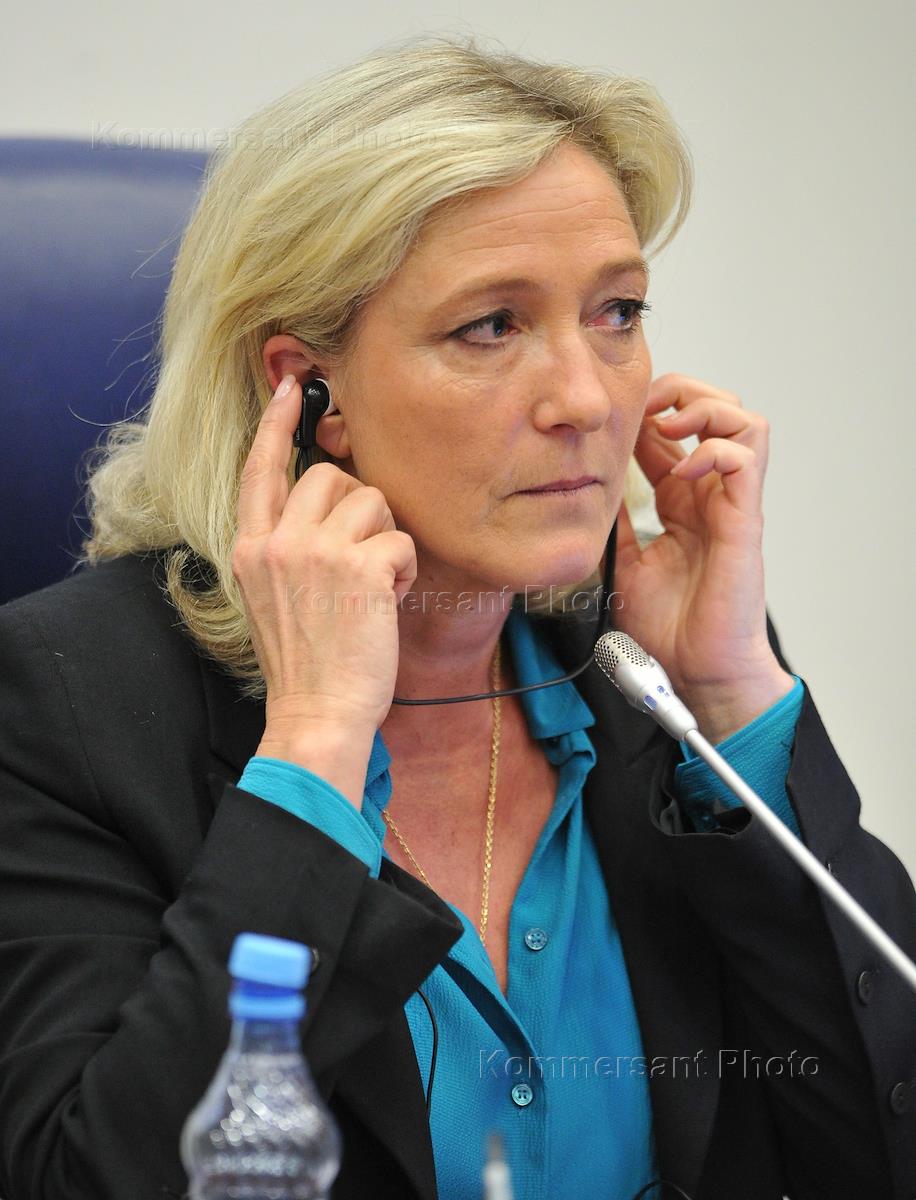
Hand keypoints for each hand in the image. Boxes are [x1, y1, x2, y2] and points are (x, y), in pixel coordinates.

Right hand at [231, 375, 417, 750]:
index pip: (260, 468)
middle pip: (329, 475)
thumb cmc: (306, 660)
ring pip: (372, 500)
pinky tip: (388, 602)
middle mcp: (276, 542)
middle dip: (358, 507)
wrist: (316, 712)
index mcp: (251, 547)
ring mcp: (315, 552)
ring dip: (385, 540)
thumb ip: (287, 546)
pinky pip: (400, 538)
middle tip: (361, 556)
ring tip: (374, 586)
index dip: (279, 424)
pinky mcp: (359, 567)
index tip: (294, 387)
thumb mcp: (272, 596)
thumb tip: (328, 503)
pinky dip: (404, 569)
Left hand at [613, 372, 794, 741]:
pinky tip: (681, 470)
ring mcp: (732, 505)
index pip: (672, 433)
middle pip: (718, 409)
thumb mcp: (625, 564)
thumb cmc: (671, 630)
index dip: (646, 413)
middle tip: (646, 409)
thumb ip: (616, 526)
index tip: (613, 421)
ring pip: (744, 420)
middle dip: (681, 392)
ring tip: (670, 427)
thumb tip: (587, 494)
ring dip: (704, 408)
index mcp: (682, 503)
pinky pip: (745, 458)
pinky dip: (711, 449)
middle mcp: (710, 496)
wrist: (697, 673)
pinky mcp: (745, 521)